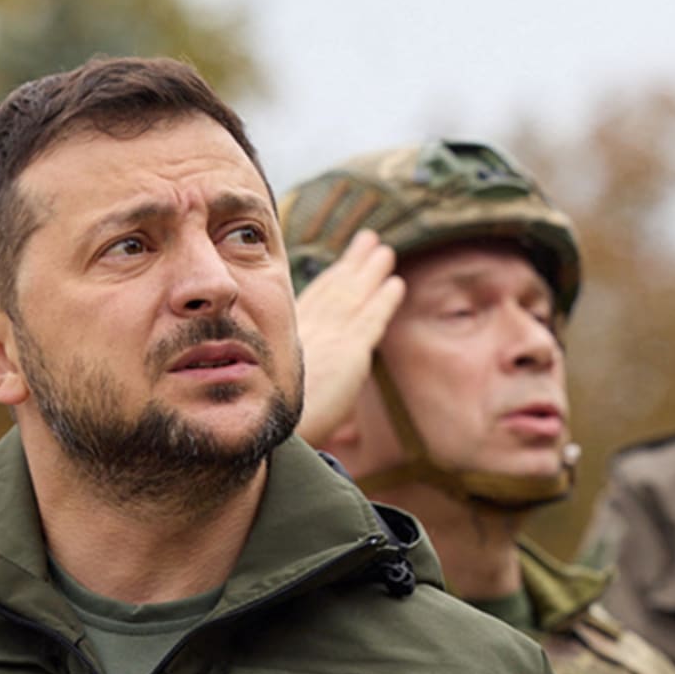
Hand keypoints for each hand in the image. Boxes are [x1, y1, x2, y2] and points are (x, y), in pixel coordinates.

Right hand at [294, 230, 404, 446]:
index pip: (315, 300)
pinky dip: (384, 300)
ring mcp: (331, 338)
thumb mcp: (281, 393)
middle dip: (353, 263)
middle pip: (336, 289)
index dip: (331, 279)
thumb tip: (324, 405)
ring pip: (354, 296)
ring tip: (384, 251)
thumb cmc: (278, 422)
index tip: (342, 263)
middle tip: (368, 240)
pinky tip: (397, 283)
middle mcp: (310, 330)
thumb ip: (302, 386)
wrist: (279, 433)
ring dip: (371, 271)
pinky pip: (371, 318)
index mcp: (290, 339)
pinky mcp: (350, 352)